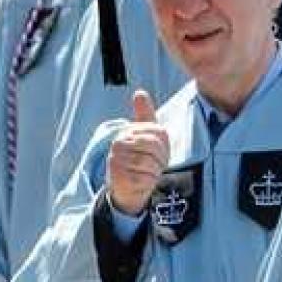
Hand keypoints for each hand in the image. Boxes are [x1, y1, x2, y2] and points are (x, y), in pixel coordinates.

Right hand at [107, 90, 168, 216]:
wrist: (126, 189)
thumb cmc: (139, 160)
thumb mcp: (145, 137)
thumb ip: (144, 115)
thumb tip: (139, 93)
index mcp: (127, 132)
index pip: (158, 133)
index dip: (164, 146)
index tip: (158, 153)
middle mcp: (118, 144)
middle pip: (154, 146)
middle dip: (160, 159)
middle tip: (155, 165)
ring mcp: (116, 161)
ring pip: (150, 162)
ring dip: (155, 170)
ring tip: (148, 172)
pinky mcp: (119, 177)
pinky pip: (146, 177)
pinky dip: (149, 181)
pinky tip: (142, 181)